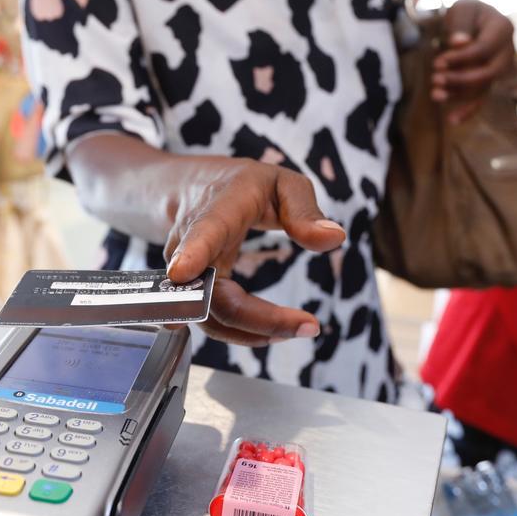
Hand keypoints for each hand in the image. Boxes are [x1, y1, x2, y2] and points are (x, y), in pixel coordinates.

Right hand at [163, 158, 345, 346]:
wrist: (190, 192)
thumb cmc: (243, 187)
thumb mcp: (282, 183)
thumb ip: (305, 210)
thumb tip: (334, 238)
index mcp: (217, 208)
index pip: (202, 231)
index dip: (191, 252)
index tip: (183, 271)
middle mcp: (188, 244)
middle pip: (211, 292)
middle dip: (257, 318)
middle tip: (309, 326)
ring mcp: (182, 272)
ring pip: (209, 316)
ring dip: (254, 332)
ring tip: (299, 328)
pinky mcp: (188, 292)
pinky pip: (211, 320)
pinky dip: (244, 331)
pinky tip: (275, 329)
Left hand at [432, 0, 515, 124]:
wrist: (474, 20)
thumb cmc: (467, 12)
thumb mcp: (463, 8)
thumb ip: (461, 22)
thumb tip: (459, 43)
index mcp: (504, 28)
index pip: (483, 49)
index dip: (461, 58)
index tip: (438, 62)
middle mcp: (507, 51)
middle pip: (487, 73)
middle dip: (460, 79)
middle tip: (435, 79)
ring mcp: (500, 68)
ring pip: (483, 88)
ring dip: (458, 94)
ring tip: (435, 95)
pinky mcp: (489, 81)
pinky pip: (482, 98)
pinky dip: (468, 110)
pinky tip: (451, 120)